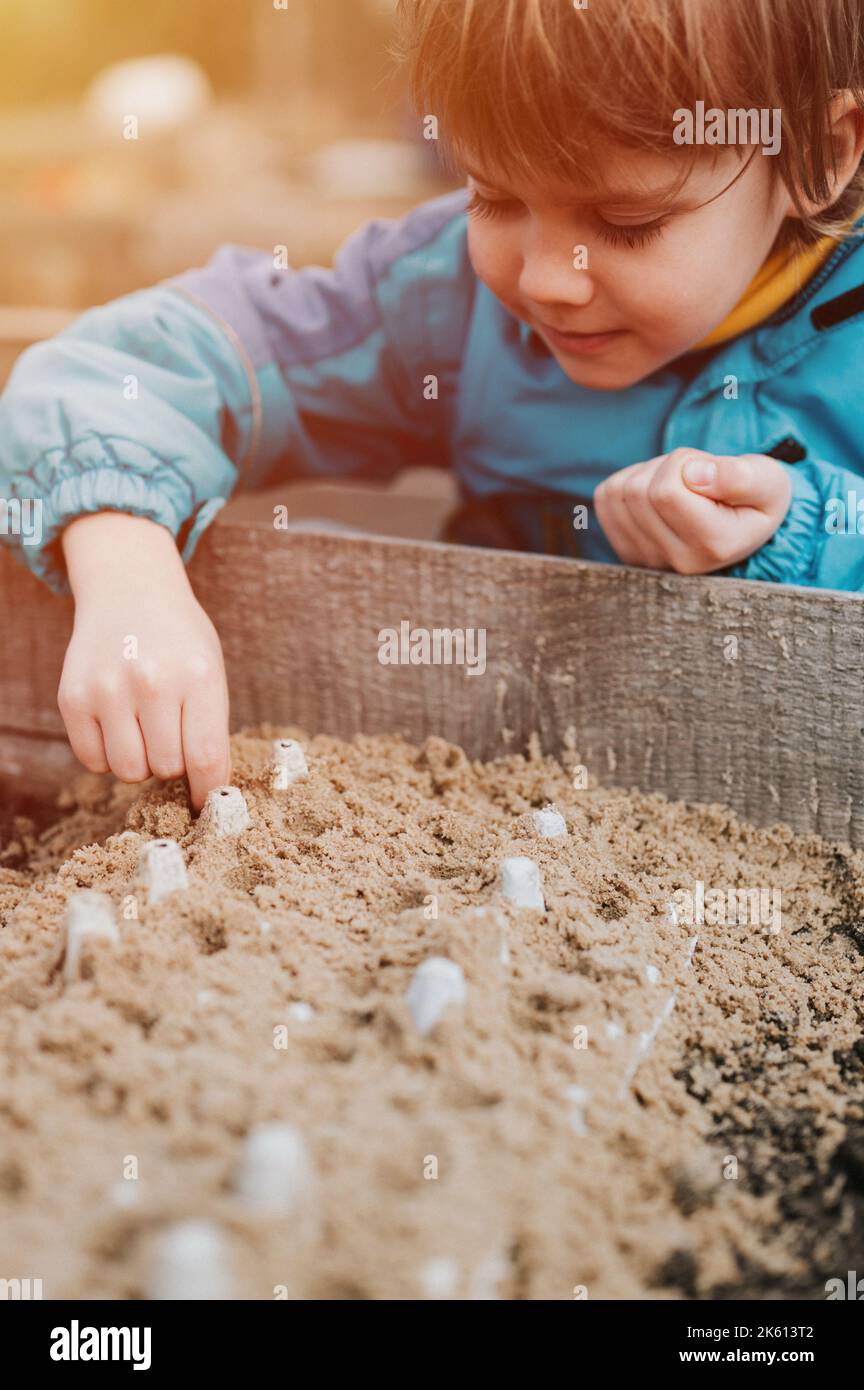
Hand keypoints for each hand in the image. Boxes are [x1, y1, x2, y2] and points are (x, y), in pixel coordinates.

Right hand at [58, 512, 230, 809]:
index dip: (208, 790)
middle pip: (166, 768)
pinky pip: (93, 761)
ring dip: (140, 761)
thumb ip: (210, 726)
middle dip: (173, 763)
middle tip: (171, 735)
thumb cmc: (179, 640)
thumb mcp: (210, 669)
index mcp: (197, 675)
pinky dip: (107, 754)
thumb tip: (207, 789)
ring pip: (129, 771)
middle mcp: (151, 681)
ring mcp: (107, 689)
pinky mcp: (73, 697)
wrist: (129, 590)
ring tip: (144, 728)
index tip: (207, 802)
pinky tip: (117, 724)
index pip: (206, 757)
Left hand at [594, 448, 791, 574]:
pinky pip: (606, 497)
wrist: (742, 524)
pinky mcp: (625, 549)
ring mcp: (645, 560)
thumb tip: (694, 473)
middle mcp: (675, 563)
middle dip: (666, 467)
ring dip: (649, 473)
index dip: (684, 463)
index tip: (710, 471)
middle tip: (696, 476)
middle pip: (638, 491)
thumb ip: (740, 477)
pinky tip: (659, 494)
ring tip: (682, 485)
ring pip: (620, 492)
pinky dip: (630, 481)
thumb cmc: (757, 497)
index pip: (666, 492)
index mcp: (713, 547)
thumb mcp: (768, 482)